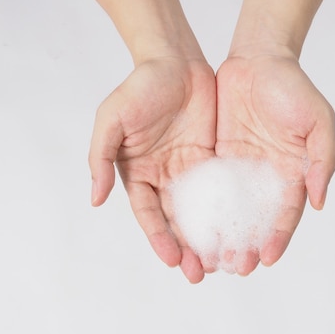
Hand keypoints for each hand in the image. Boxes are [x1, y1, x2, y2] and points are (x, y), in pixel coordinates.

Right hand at [89, 57, 215, 282]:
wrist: (175, 59)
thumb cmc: (138, 87)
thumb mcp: (111, 120)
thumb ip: (100, 159)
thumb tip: (94, 200)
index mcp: (137, 174)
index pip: (147, 215)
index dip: (158, 238)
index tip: (173, 260)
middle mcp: (162, 178)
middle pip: (174, 221)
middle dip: (185, 249)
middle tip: (200, 274)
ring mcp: (187, 170)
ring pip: (199, 212)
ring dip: (207, 238)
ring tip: (221, 263)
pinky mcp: (211, 159)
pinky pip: (220, 189)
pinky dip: (227, 212)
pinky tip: (239, 229)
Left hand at [214, 54, 334, 275]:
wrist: (257, 59)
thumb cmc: (292, 86)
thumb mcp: (318, 121)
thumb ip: (321, 160)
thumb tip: (319, 201)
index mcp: (293, 172)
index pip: (286, 213)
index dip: (278, 237)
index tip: (267, 259)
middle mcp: (265, 176)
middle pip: (256, 219)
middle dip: (247, 244)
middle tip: (235, 267)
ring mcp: (240, 168)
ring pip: (230, 209)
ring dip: (223, 234)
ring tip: (212, 258)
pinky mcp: (216, 157)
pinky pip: (208, 187)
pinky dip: (203, 209)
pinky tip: (192, 228)